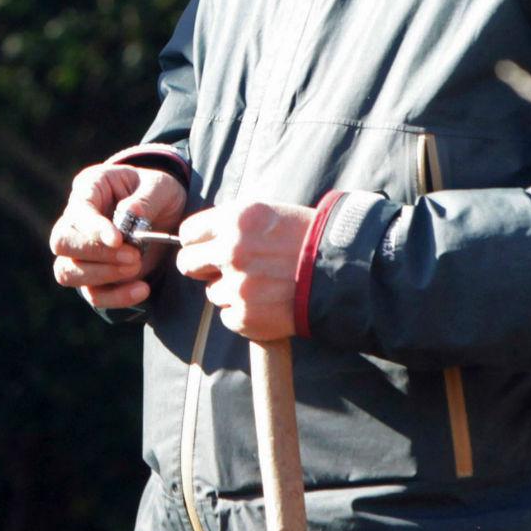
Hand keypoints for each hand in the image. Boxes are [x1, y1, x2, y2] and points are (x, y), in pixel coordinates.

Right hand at [49, 163, 188, 310]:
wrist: (170, 216)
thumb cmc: (159, 193)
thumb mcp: (162, 186)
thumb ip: (146, 199)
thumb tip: (130, 215)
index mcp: (90, 188)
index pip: (77, 210)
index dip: (92, 227)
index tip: (118, 240)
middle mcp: (76, 220)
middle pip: (61, 243)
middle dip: (95, 253)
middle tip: (133, 255)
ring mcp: (81, 251)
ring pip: (67, 271)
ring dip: (102, 274)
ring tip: (136, 265)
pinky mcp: (95, 277)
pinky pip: (93, 294)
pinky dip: (116, 296)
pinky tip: (142, 288)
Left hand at [175, 201, 315, 342]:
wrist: (343, 271)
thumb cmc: (308, 238)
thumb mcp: (268, 213)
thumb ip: (232, 223)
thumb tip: (204, 237)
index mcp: (234, 220)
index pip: (188, 233)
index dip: (198, 242)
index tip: (206, 247)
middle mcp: (231, 252)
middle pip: (187, 264)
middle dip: (202, 267)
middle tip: (223, 269)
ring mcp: (237, 286)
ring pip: (212, 293)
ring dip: (230, 292)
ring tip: (262, 285)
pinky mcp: (246, 317)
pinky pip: (228, 317)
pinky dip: (244, 314)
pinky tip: (267, 304)